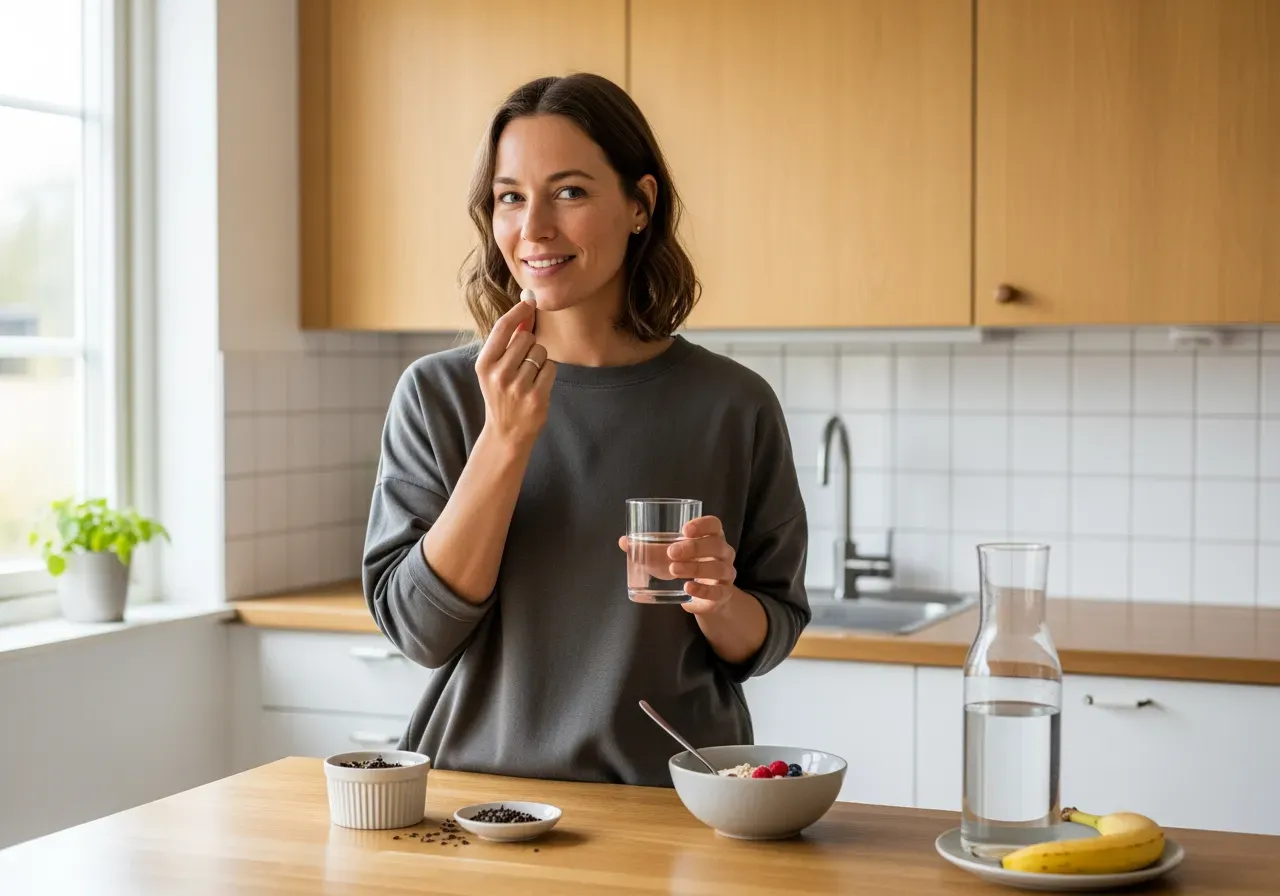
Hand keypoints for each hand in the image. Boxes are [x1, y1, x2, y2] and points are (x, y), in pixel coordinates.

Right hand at [475, 297, 555, 451]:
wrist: (506, 432)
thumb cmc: (501, 393)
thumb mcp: (495, 367)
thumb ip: (509, 337)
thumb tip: (526, 302)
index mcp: (484, 364)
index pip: (503, 328)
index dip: (518, 311)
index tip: (530, 302)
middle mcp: (498, 374)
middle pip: (526, 338)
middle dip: (529, 345)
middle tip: (522, 364)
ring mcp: (517, 387)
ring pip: (540, 352)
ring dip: (539, 360)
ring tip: (528, 378)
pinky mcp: (536, 397)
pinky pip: (551, 368)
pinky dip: (547, 374)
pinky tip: (537, 387)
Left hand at [618, 516, 736, 614]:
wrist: (706, 597)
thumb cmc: (687, 567)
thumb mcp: (669, 556)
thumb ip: (649, 548)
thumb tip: (624, 542)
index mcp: (712, 537)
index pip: (714, 525)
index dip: (702, 525)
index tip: (684, 530)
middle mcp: (724, 553)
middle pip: (716, 545)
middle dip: (693, 547)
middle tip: (671, 552)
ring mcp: (726, 574)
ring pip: (717, 568)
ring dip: (695, 567)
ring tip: (673, 570)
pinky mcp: (722, 594)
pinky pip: (717, 591)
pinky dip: (703, 590)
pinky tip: (688, 588)